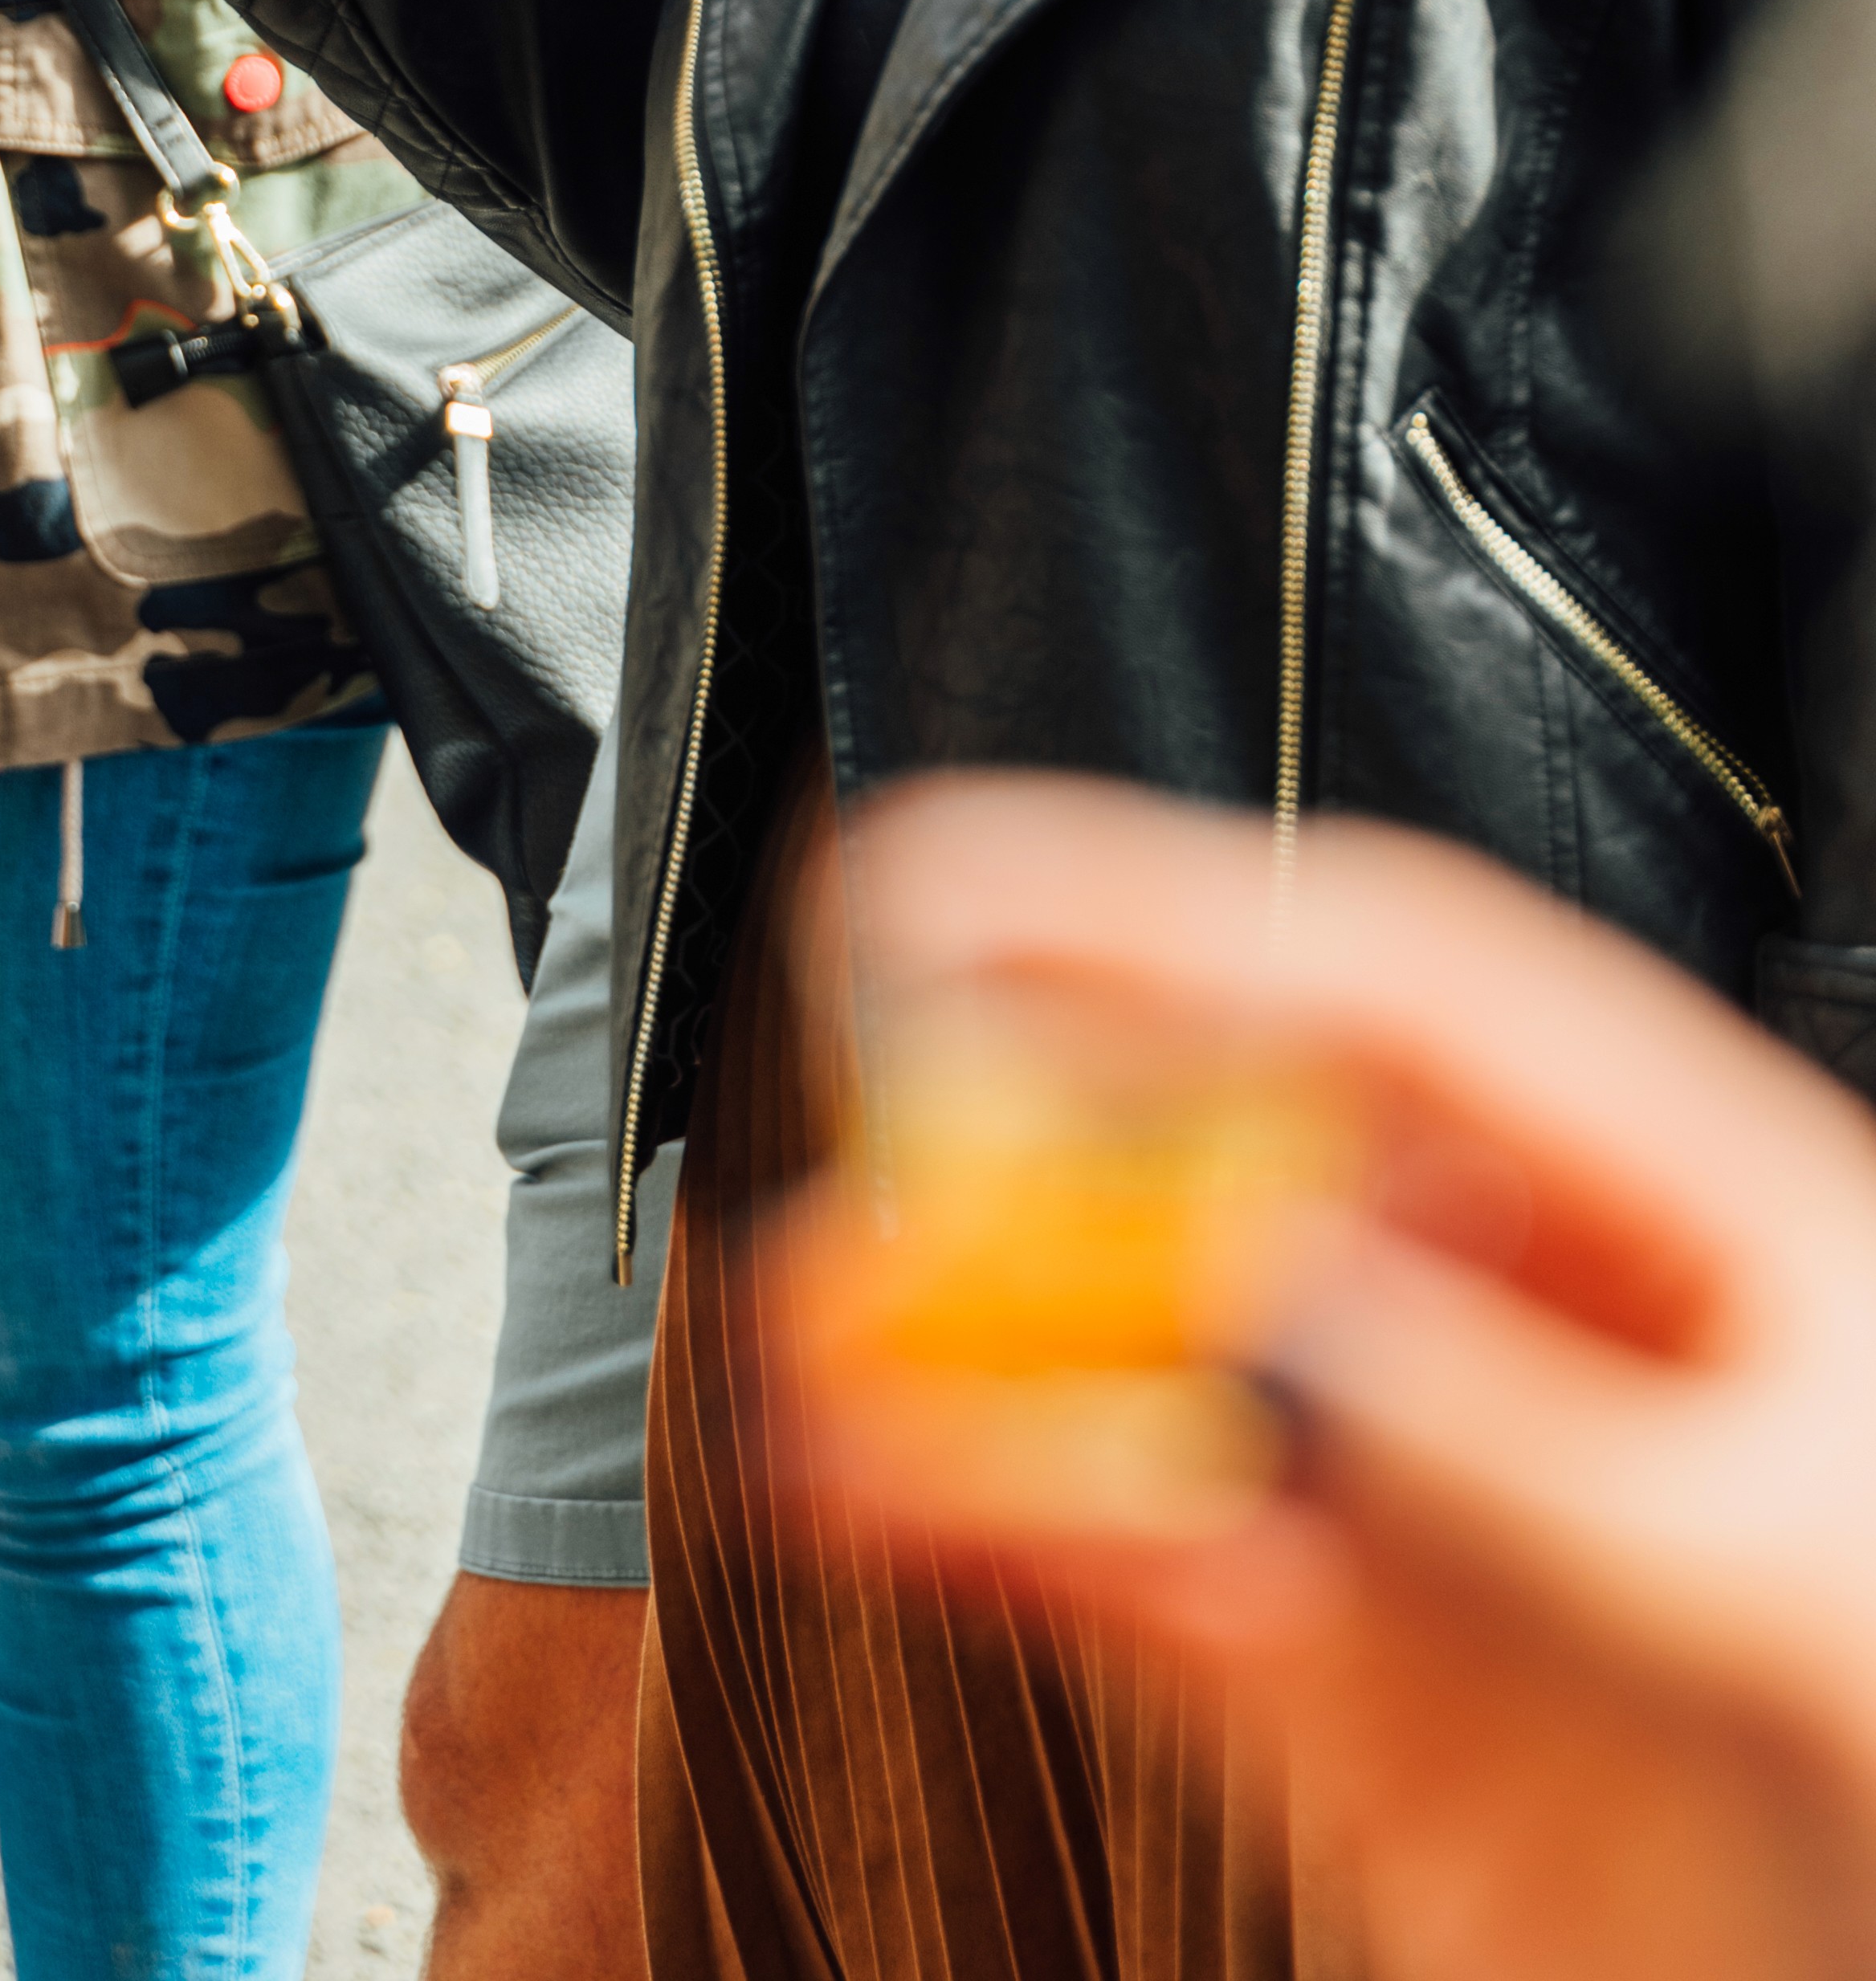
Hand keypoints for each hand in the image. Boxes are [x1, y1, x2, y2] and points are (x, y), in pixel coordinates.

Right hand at [783, 778, 1875, 1980]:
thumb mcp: (1776, 1590)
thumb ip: (1519, 1451)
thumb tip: (1275, 1295)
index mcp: (1704, 1230)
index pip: (1398, 990)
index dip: (1157, 913)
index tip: (946, 890)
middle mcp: (1562, 1341)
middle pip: (1253, 1164)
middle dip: (1033, 1136)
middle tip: (847, 1108)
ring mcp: (1459, 1522)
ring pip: (1173, 1381)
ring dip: (985, 1360)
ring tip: (816, 1347)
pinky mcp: (1384, 1702)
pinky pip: (1165, 1582)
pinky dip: (1022, 1544)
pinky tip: (905, 1510)